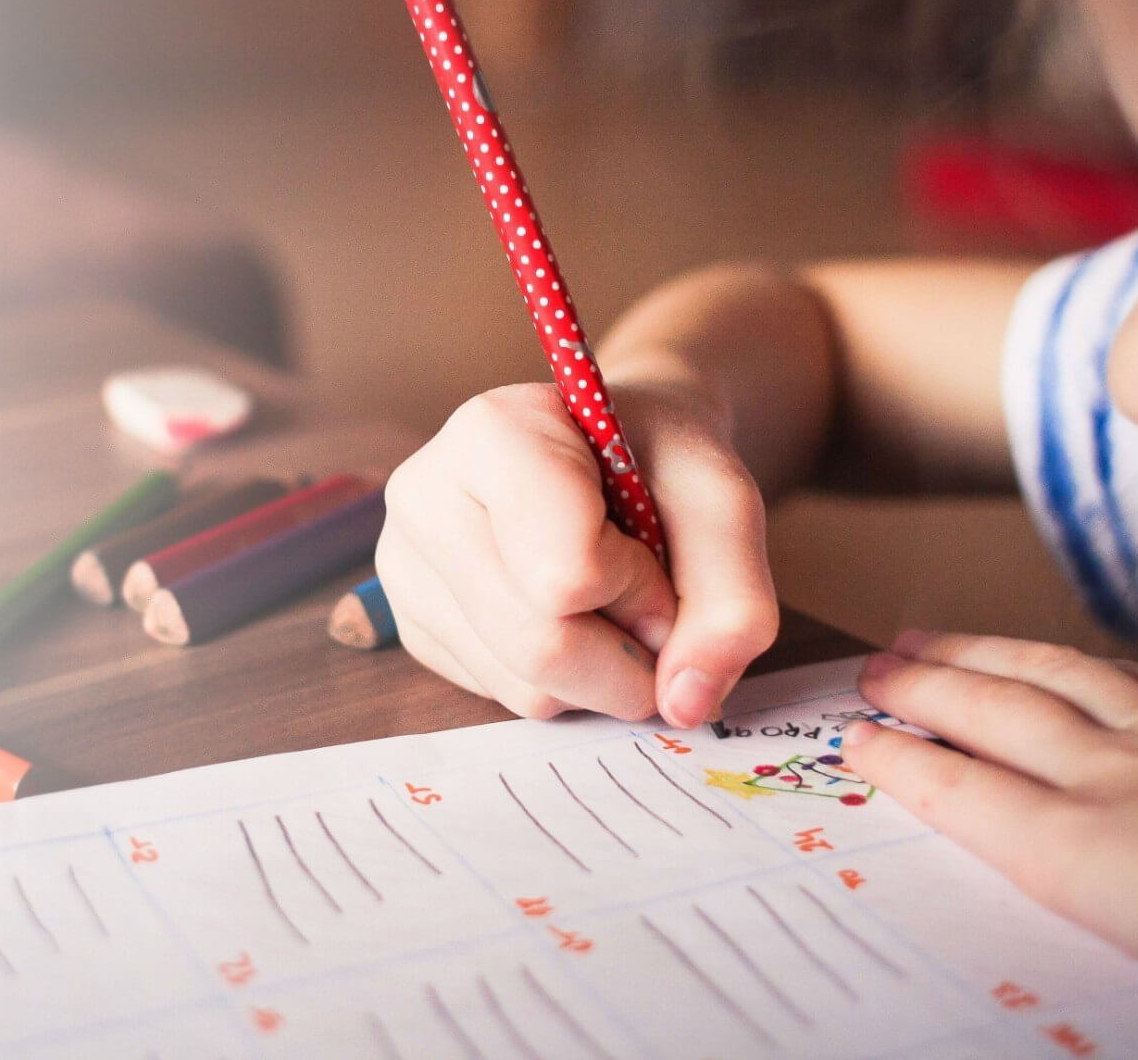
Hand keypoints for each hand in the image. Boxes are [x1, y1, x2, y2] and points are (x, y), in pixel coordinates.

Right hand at [376, 381, 777, 726]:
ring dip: (599, 673)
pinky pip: (502, 698)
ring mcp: (405, 566)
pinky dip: (562, 681)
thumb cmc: (659, 461)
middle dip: (627, 654)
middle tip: (652, 605)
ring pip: (523, 686)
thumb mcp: (723, 502)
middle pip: (539, 645)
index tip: (655, 549)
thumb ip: (733, 600)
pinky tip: (565, 615)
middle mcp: (424, 496)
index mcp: (491, 433)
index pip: (566, 574)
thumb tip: (684, 704)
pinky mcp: (412, 625)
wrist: (612, 451)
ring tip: (606, 600)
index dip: (640, 588)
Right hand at [845, 631, 1137, 1036]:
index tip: (856, 739)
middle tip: (874, 667)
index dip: (903, 761)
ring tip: (937, 639)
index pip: (966, 794)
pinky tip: (1083, 661)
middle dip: (925, 687)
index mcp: (1092, 858)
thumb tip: (1047, 878)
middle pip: (998, 715)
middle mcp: (1125, 780)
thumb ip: (1096, 906)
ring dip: (987, 655)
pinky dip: (1094, 663)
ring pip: (1063, 675)